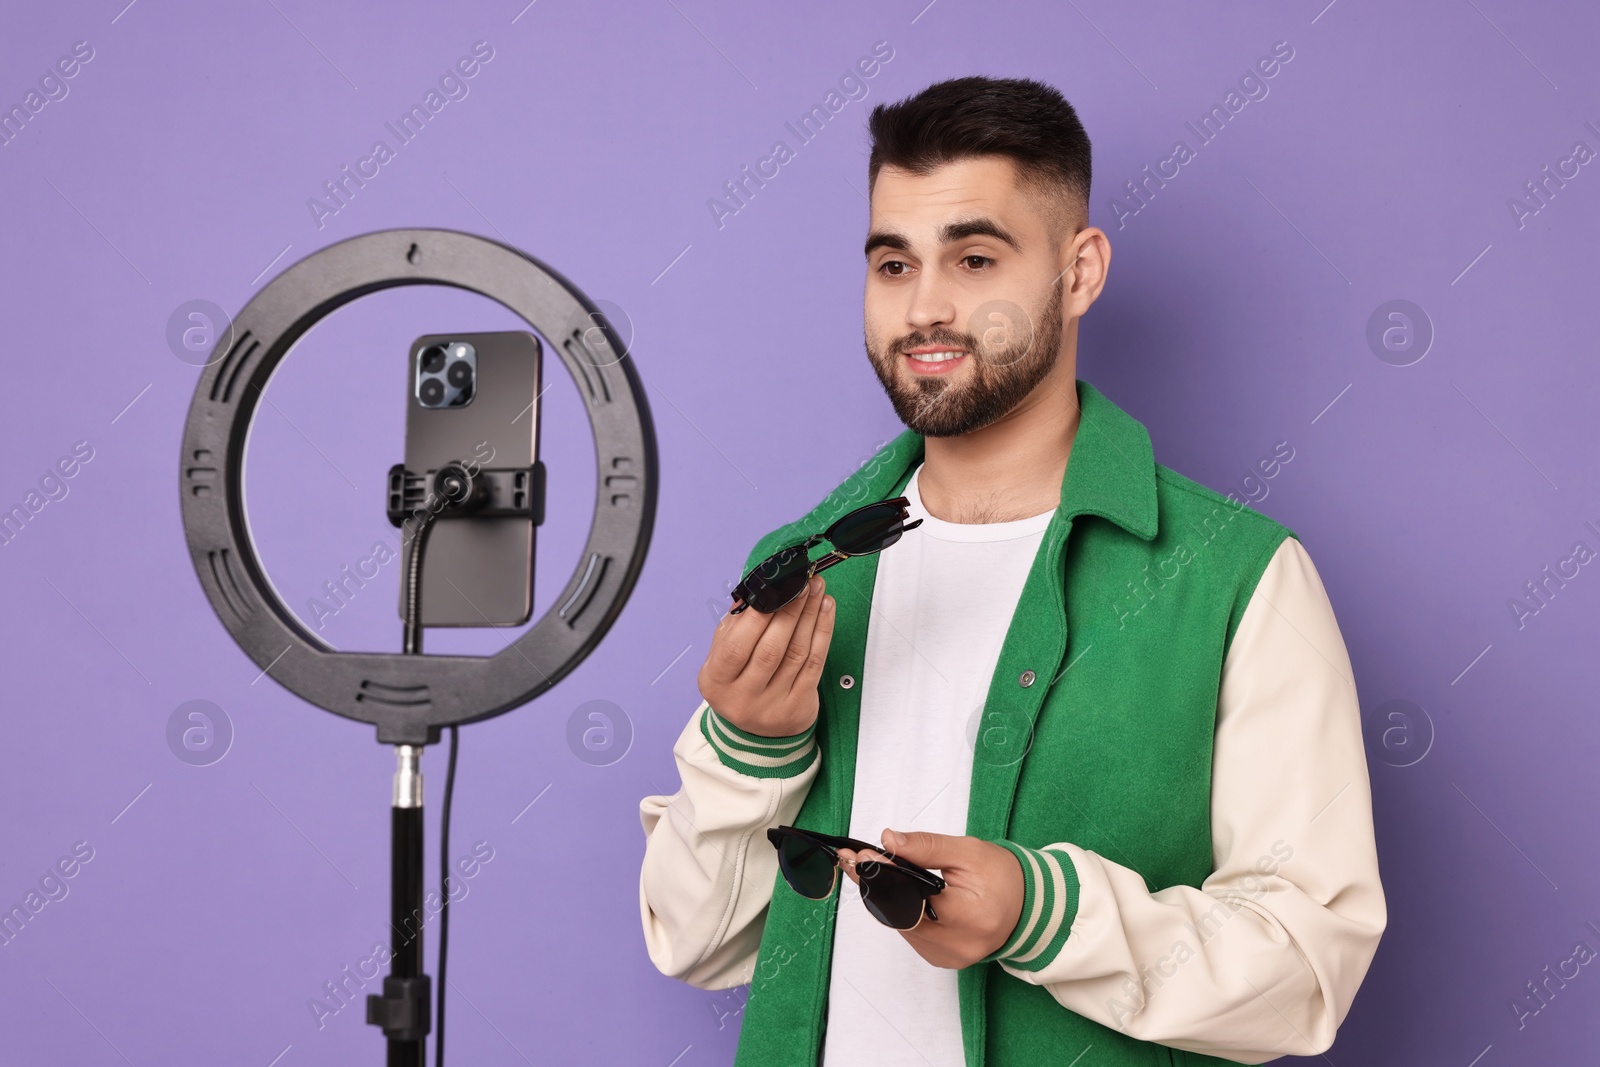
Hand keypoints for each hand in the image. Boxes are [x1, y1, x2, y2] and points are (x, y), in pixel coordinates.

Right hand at [696, 576, 834, 736]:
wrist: (755, 730)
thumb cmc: (738, 682)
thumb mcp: (722, 657)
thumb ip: (734, 625)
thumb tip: (756, 591)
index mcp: (717, 682)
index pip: (736, 646)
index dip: (757, 616)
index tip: (775, 588)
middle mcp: (743, 697)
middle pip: (771, 649)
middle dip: (790, 610)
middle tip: (803, 583)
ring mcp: (773, 705)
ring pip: (797, 653)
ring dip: (810, 616)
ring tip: (816, 590)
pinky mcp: (800, 705)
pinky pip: (815, 663)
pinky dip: (823, 633)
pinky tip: (825, 610)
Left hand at [837, 829, 1023, 968]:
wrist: (1027, 904)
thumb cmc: (1002, 876)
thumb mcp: (966, 851)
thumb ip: (925, 847)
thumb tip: (888, 840)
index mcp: (968, 916)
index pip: (909, 899)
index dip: (882, 877)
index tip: (860, 857)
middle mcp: (957, 945)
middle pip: (900, 915)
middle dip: (876, 885)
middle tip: (856, 860)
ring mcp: (949, 957)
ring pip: (902, 926)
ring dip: (886, 899)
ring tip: (874, 871)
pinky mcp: (943, 959)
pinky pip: (912, 934)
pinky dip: (902, 913)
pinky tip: (896, 893)